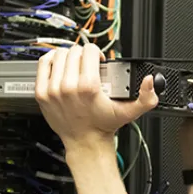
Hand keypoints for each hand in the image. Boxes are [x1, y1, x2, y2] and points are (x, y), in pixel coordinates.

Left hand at [35, 44, 158, 151]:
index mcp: (88, 86)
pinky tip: (59, 64)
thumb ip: (146, 97)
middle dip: (83, 55)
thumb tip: (150, 81)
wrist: (85, 142)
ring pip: (59, 55)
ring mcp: (53, 89)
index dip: (96, 53)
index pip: (89, 51)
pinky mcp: (42, 93)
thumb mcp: (130, 112)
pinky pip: (43, 64)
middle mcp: (68, 86)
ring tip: (75, 65)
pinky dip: (51, 60)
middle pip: (74, 52)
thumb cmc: (103, 125)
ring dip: (68, 56)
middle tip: (88, 65)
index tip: (98, 61)